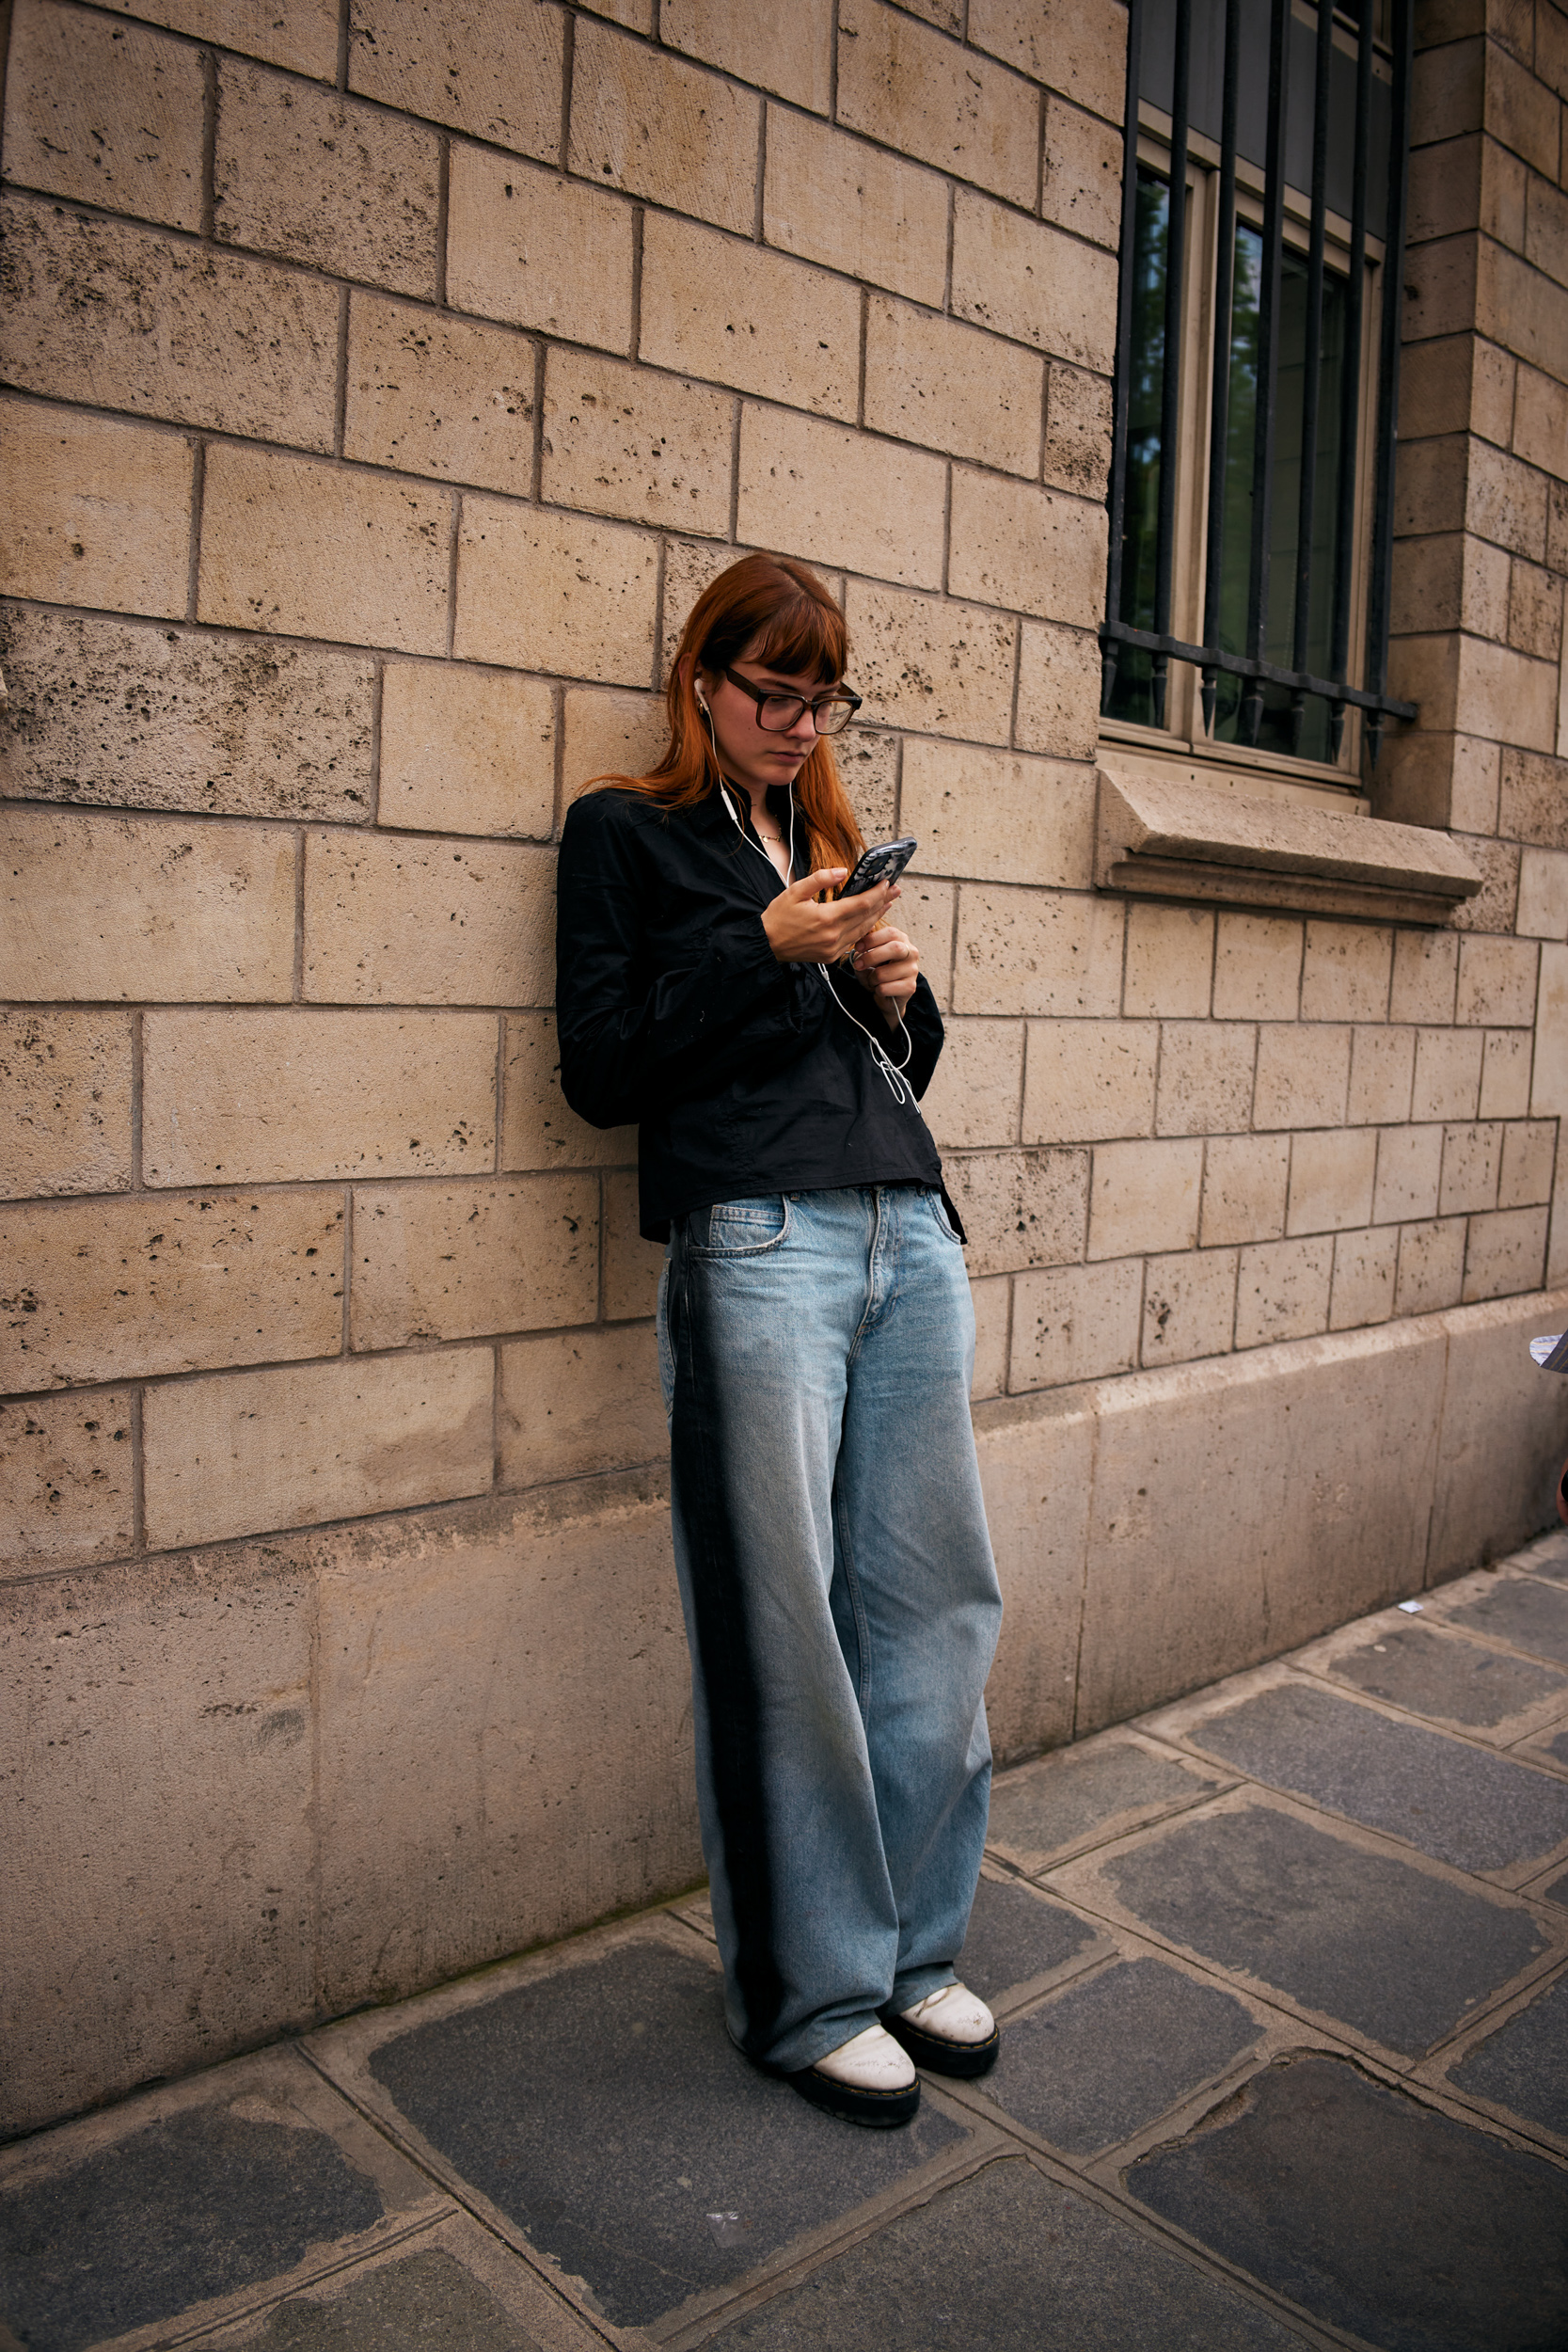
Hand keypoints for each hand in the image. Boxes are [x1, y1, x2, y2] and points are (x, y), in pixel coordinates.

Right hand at [761, 870, 900, 966]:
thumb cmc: (779, 917)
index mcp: (826, 918)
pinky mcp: (831, 956)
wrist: (767, 944)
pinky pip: (853, 940)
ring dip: (877, 915)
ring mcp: (833, 948)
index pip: (861, 904)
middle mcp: (833, 935)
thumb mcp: (796, 891)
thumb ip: (821, 879)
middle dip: (883, 901)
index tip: (887, 883)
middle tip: (895, 890)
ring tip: (888, 902)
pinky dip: (864, 928)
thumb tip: (842, 871)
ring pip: (863, 930)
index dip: (877, 893)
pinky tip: (869, 919)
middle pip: (867, 917)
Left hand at [850, 923, 919, 1028]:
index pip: (891, 933)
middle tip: (858, 965)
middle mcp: (911, 953)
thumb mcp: (868, 956)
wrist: (888, 995)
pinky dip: (876, 990)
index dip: (872, 939)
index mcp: (902, 940)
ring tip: (872, 980)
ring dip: (871, 979)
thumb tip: (859, 942)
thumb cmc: (878, 970)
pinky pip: (884, 988)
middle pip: (895, 948)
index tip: (858, 947)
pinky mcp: (910, 987)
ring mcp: (913, 970)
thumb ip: (865, 948)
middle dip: (871, 957)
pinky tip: (880, 989)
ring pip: (883, 973)